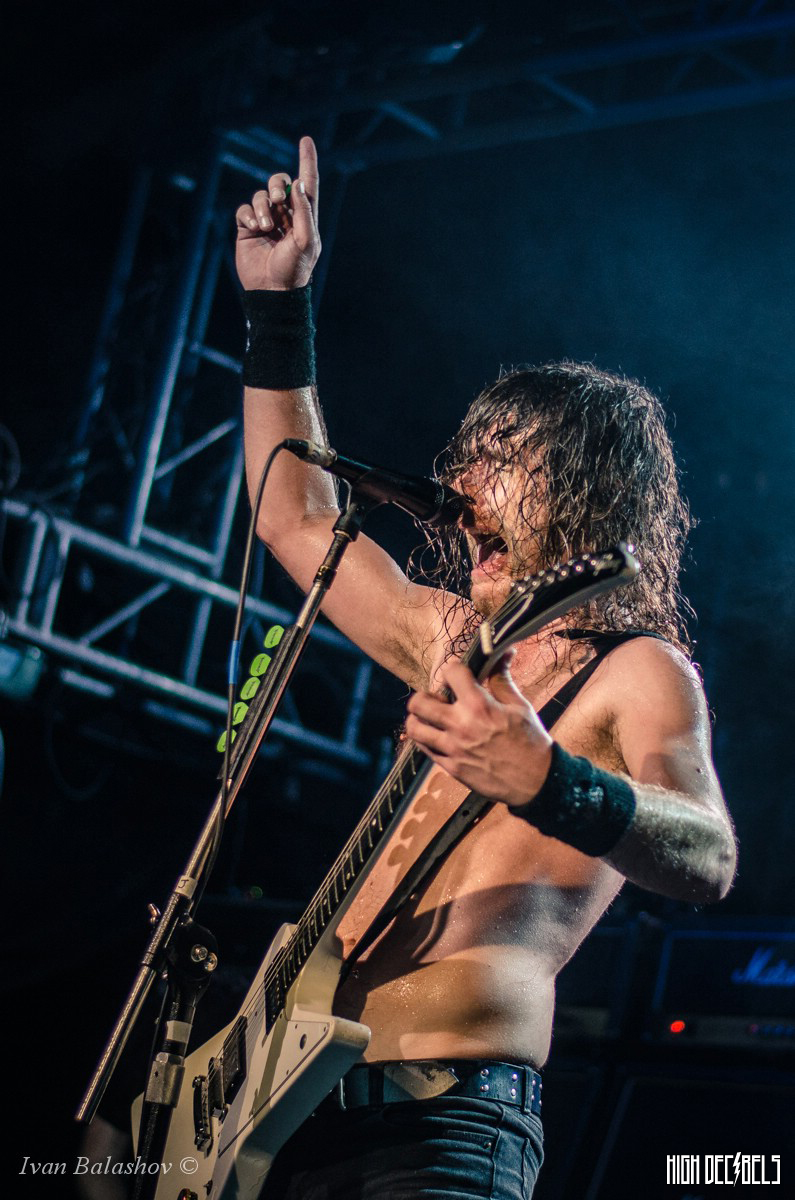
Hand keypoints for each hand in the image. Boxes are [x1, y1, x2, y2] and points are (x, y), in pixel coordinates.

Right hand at [235, 136, 320, 291]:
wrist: (272, 290)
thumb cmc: (294, 269)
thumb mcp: (306, 241)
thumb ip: (303, 212)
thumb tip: (296, 184)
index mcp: (304, 216)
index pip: (307, 183)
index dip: (307, 161)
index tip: (306, 140)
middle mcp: (286, 215)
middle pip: (279, 183)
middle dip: (276, 185)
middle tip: (277, 200)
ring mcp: (266, 221)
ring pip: (260, 196)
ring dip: (262, 208)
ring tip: (266, 227)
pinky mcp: (248, 229)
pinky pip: (244, 210)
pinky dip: (249, 216)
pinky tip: (255, 229)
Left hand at [405, 655, 553, 806]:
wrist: (537, 781)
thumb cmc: (531, 741)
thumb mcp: (520, 706)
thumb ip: (502, 679)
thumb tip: (503, 653)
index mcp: (479, 706)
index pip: (450, 673)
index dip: (454, 670)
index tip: (458, 676)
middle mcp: (460, 726)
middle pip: (419, 702)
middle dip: (425, 695)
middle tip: (438, 699)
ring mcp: (453, 749)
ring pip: (415, 728)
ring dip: (419, 719)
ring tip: (432, 718)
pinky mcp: (452, 768)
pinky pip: (425, 749)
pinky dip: (426, 739)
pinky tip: (437, 736)